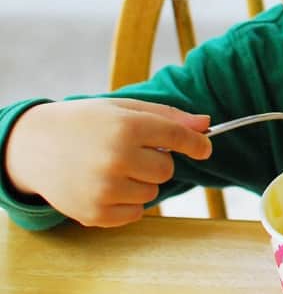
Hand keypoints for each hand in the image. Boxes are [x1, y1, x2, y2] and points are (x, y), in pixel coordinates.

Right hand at [4, 98, 211, 226]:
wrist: (35, 146)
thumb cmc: (86, 123)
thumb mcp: (124, 109)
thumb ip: (168, 117)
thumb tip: (206, 124)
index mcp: (127, 127)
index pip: (178, 138)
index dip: (197, 144)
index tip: (204, 147)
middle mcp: (117, 158)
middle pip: (167, 170)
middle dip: (158, 161)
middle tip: (133, 152)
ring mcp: (104, 189)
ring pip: (152, 192)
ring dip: (141, 182)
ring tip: (114, 168)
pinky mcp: (95, 213)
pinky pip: (136, 213)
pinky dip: (129, 203)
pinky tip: (107, 186)